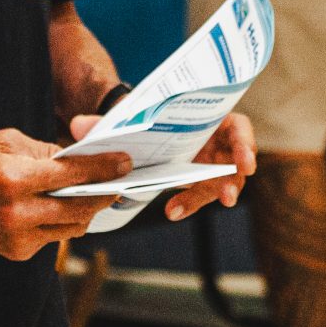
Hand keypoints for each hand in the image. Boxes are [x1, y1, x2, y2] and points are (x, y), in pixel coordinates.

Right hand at [0, 128, 129, 259]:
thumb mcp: (5, 142)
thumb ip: (45, 150)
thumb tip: (80, 158)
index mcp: (13, 179)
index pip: (72, 174)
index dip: (103, 168)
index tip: (124, 163)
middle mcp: (17, 213)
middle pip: (80, 208)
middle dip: (103, 194)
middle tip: (117, 182)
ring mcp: (17, 238)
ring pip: (72, 227)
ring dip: (84, 210)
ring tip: (89, 193)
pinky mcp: (16, 253)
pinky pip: (53, 236)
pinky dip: (59, 221)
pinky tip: (54, 206)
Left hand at [64, 110, 254, 222]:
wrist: (145, 130)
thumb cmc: (149, 118)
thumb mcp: (132, 116)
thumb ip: (109, 122)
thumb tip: (78, 126)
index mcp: (212, 118)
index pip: (239, 128)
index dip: (246, 144)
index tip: (246, 163)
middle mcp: (217, 142)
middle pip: (235, 163)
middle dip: (233, 180)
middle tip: (227, 197)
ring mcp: (211, 164)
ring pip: (219, 183)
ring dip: (208, 196)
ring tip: (182, 209)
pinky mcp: (200, 181)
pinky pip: (199, 194)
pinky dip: (187, 202)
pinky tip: (172, 210)